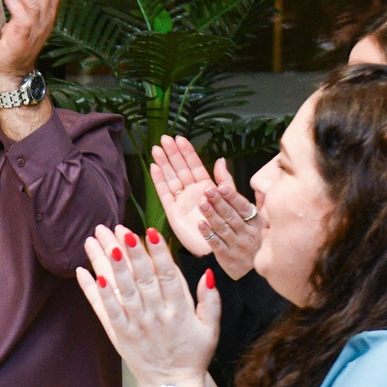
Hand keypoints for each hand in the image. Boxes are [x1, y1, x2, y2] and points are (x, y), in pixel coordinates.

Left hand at [0, 0, 63, 86]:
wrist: (12, 73)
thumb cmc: (15, 46)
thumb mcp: (23, 22)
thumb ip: (24, 6)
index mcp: (48, 15)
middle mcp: (45, 20)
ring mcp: (34, 30)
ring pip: (33, 1)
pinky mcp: (21, 38)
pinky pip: (22, 19)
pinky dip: (16, 6)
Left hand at [74, 225, 218, 386]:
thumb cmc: (193, 355)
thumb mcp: (211, 328)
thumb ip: (211, 299)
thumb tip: (208, 273)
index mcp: (180, 309)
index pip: (168, 274)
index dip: (158, 253)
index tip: (149, 231)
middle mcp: (156, 314)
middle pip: (141, 277)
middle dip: (129, 251)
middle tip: (118, 229)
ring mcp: (136, 324)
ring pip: (121, 289)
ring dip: (108, 264)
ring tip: (99, 242)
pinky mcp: (120, 335)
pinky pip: (105, 311)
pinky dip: (97, 293)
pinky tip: (88, 273)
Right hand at [149, 135, 260, 279]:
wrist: (221, 248)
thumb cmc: (228, 225)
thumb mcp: (231, 200)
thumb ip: (225, 181)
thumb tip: (221, 160)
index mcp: (206, 188)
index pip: (195, 166)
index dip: (187, 152)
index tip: (180, 139)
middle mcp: (192, 193)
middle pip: (180, 169)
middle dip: (172, 153)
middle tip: (164, 139)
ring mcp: (182, 202)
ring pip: (171, 178)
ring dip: (164, 163)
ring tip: (157, 148)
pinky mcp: (174, 212)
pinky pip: (165, 193)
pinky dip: (159, 180)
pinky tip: (154, 168)